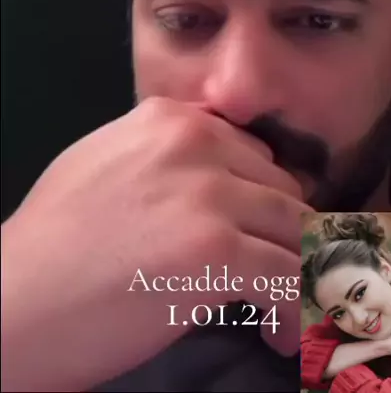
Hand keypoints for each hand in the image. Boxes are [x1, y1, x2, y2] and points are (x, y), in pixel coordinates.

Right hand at [1, 98, 310, 391]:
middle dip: (283, 241)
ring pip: (295, 229)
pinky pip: (286, 276)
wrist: (14, 300)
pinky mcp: (215, 249)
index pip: (255, 157)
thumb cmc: (52, 242)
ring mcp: (208, 193)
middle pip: (282, 191)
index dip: (261, 205)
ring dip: (298, 277)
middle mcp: (197, 142)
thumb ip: (166, 156)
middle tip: (274, 283)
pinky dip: (292, 310)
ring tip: (282, 314)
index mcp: (172, 119)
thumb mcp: (107, 163)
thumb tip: (221, 177)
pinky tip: (275, 336)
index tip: (262, 241)